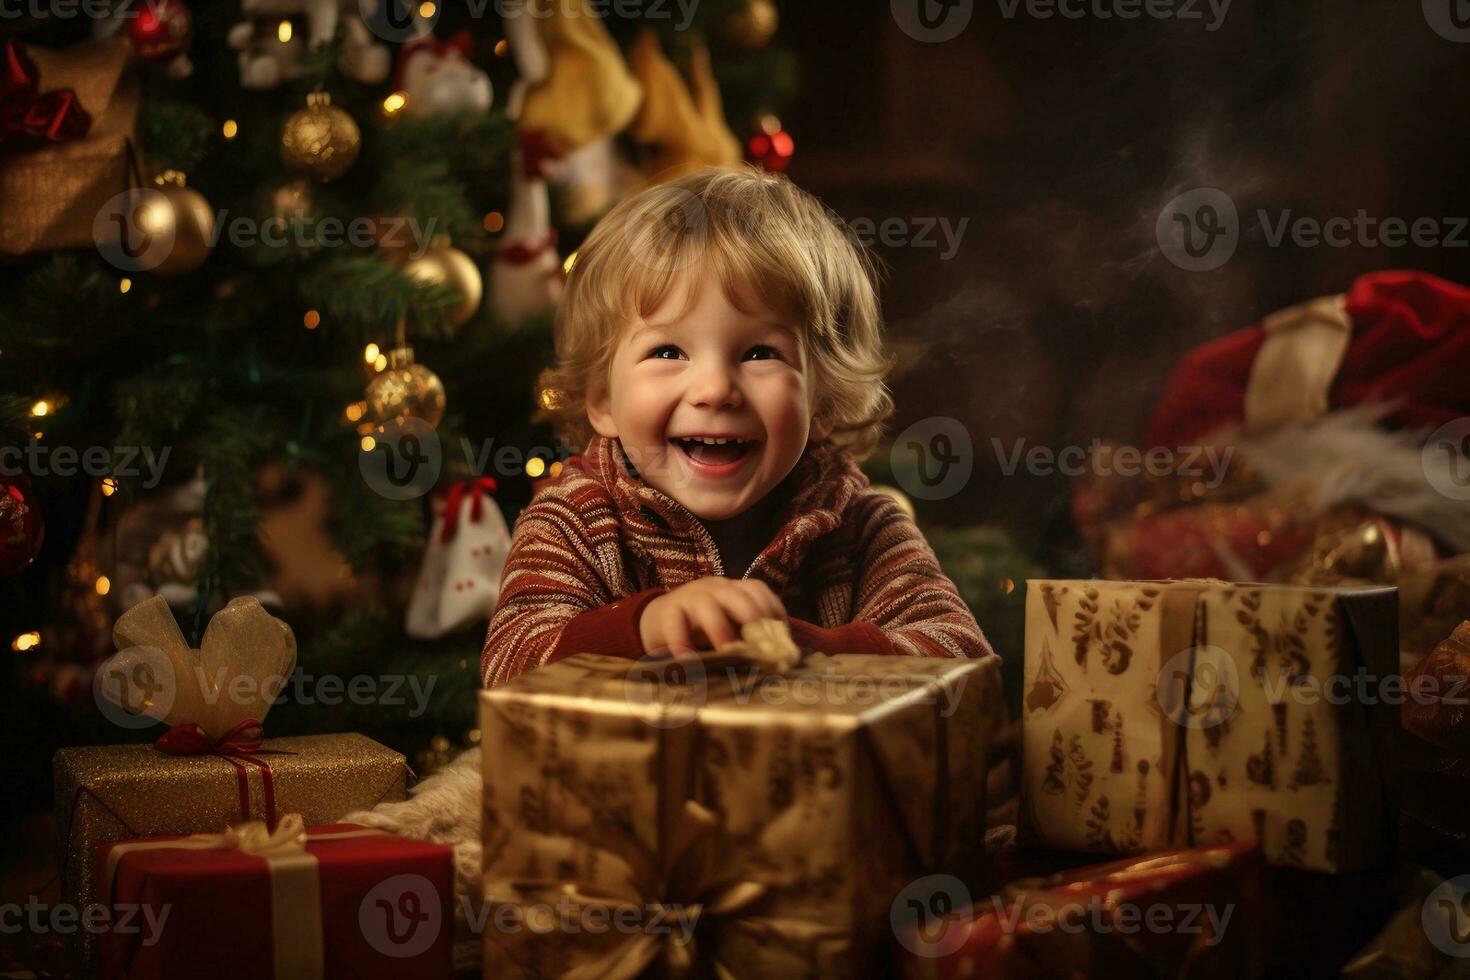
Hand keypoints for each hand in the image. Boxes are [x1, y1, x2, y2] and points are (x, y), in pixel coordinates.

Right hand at [638, 578, 787, 656]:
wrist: (658, 620)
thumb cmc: (701, 629)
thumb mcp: (726, 627)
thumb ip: (746, 637)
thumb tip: (776, 662)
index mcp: (732, 590)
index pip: (756, 589)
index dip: (771, 610)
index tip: (781, 637)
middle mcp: (714, 589)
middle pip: (737, 595)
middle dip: (752, 618)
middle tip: (760, 646)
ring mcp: (689, 597)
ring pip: (706, 605)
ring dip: (719, 629)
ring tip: (726, 653)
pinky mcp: (666, 611)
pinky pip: (674, 623)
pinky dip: (681, 642)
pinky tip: (688, 661)